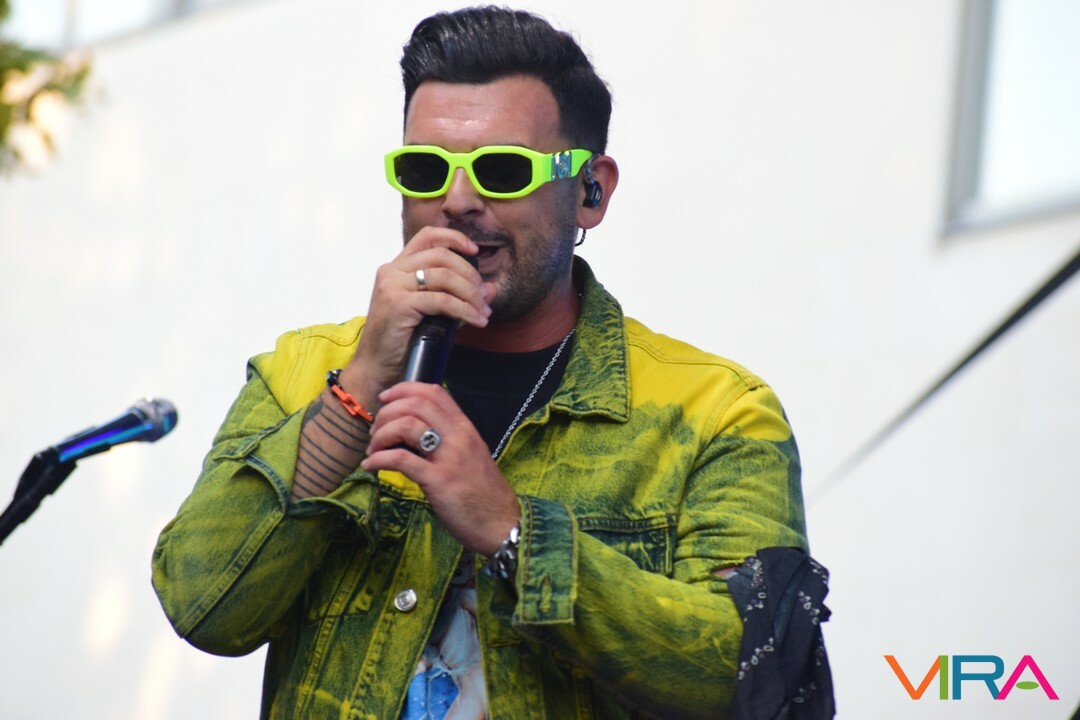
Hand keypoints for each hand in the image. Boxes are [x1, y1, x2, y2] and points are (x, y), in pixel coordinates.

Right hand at [339, 228, 494, 412]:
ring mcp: (393, 285)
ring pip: (445, 276)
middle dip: (470, 274)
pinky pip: (442, 300)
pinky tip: (476, 320)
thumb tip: (491, 289)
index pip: (427, 236)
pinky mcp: (398, 303)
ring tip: (483, 312)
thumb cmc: (401, 342)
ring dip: (471, 294)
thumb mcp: (432, 313)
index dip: (454, 238)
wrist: (376, 368)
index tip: (476, 251)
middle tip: (484, 296)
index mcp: (396, 267)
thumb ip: (458, 297)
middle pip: (442, 255)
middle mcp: (392, 271)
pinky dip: (464, 310)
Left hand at [360, 382, 519, 554]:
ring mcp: (449, 457)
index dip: (404, 389)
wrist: (501, 523)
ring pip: (406, 425)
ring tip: (374, 450)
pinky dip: (379, 460)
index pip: (434, 392)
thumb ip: (448, 440)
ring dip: (381, 435)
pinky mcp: (438, 480)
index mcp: (465, 428)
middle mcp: (458, 436)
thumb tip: (416, 432)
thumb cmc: (484, 493)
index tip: (386, 399)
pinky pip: (400, 459)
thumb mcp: (470, 456)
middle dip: (387, 413)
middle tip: (376, 432)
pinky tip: (371, 466)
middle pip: (415, 404)